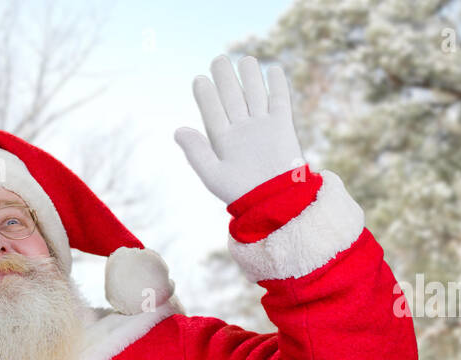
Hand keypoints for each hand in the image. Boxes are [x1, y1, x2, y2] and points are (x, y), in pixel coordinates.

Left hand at [175, 54, 305, 205]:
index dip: (206, 96)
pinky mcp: (282, 126)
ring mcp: (262, 126)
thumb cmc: (242, 193)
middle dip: (225, 79)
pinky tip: (273, 70)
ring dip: (250, 77)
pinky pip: (279, 101)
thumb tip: (178, 131)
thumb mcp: (214, 174)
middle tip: (218, 60)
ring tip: (245, 59)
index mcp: (223, 141)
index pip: (213, 112)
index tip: (199, 80)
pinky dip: (277, 86)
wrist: (274, 200)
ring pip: (255, 94)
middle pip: (232, 98)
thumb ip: (196, 152)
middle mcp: (242, 130)